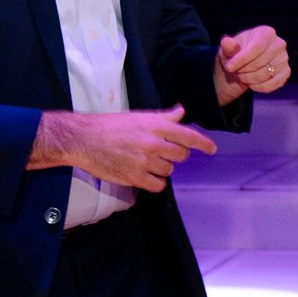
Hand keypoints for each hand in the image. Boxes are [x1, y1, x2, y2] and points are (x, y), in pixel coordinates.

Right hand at [35, 105, 215, 189]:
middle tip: (159, 153)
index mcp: (156, 125)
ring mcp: (146, 161)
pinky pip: (158, 185)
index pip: (188, 136)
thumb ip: (163, 118)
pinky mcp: (136, 177)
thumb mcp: (139, 117)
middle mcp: (154, 143)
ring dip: (161, 168)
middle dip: (174, 156)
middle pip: (181, 156)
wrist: (84, 139)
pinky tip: (143, 174)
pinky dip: (154, 182)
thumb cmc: (111, 126)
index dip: (203, 144)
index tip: (212, 150)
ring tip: (143, 161)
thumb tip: (181, 111)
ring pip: (169, 171)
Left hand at [217, 25, 290, 94]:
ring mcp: (284, 58)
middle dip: (243, 70)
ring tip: (242, 76)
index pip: (256, 47)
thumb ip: (228, 47)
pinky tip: (251, 83)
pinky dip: (258, 87)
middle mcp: (279, 43)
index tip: (228, 67)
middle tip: (235, 71)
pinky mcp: (286, 72)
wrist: (244, 65)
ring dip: (249, 79)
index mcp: (266, 32)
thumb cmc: (236, 54)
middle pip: (260, 62)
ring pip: (265, 75)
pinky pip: (271, 85)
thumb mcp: (228, 50)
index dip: (241, 59)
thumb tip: (226, 41)